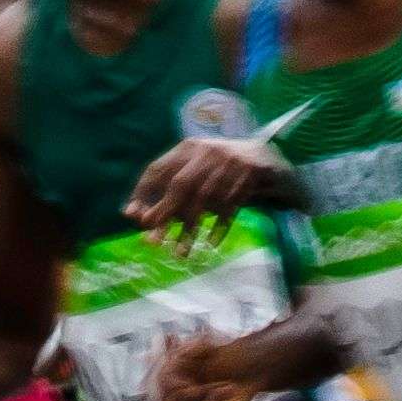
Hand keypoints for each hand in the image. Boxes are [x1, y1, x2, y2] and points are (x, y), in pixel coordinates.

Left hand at [130, 136, 292, 235]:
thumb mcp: (196, 172)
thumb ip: (168, 190)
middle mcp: (206, 151)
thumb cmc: (223, 171)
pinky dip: (220, 226)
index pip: (157, 169)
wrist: (268, 156)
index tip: (135, 219)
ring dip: (191, 228)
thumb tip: (132, 216)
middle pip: (180, 185)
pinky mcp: (250, 173)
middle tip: (151, 242)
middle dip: (164, 215)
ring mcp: (229, 161)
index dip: (143, 194)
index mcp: (188, 148)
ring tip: (180, 252)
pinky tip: (210, 243)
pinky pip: (231, 205)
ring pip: (205, 199)